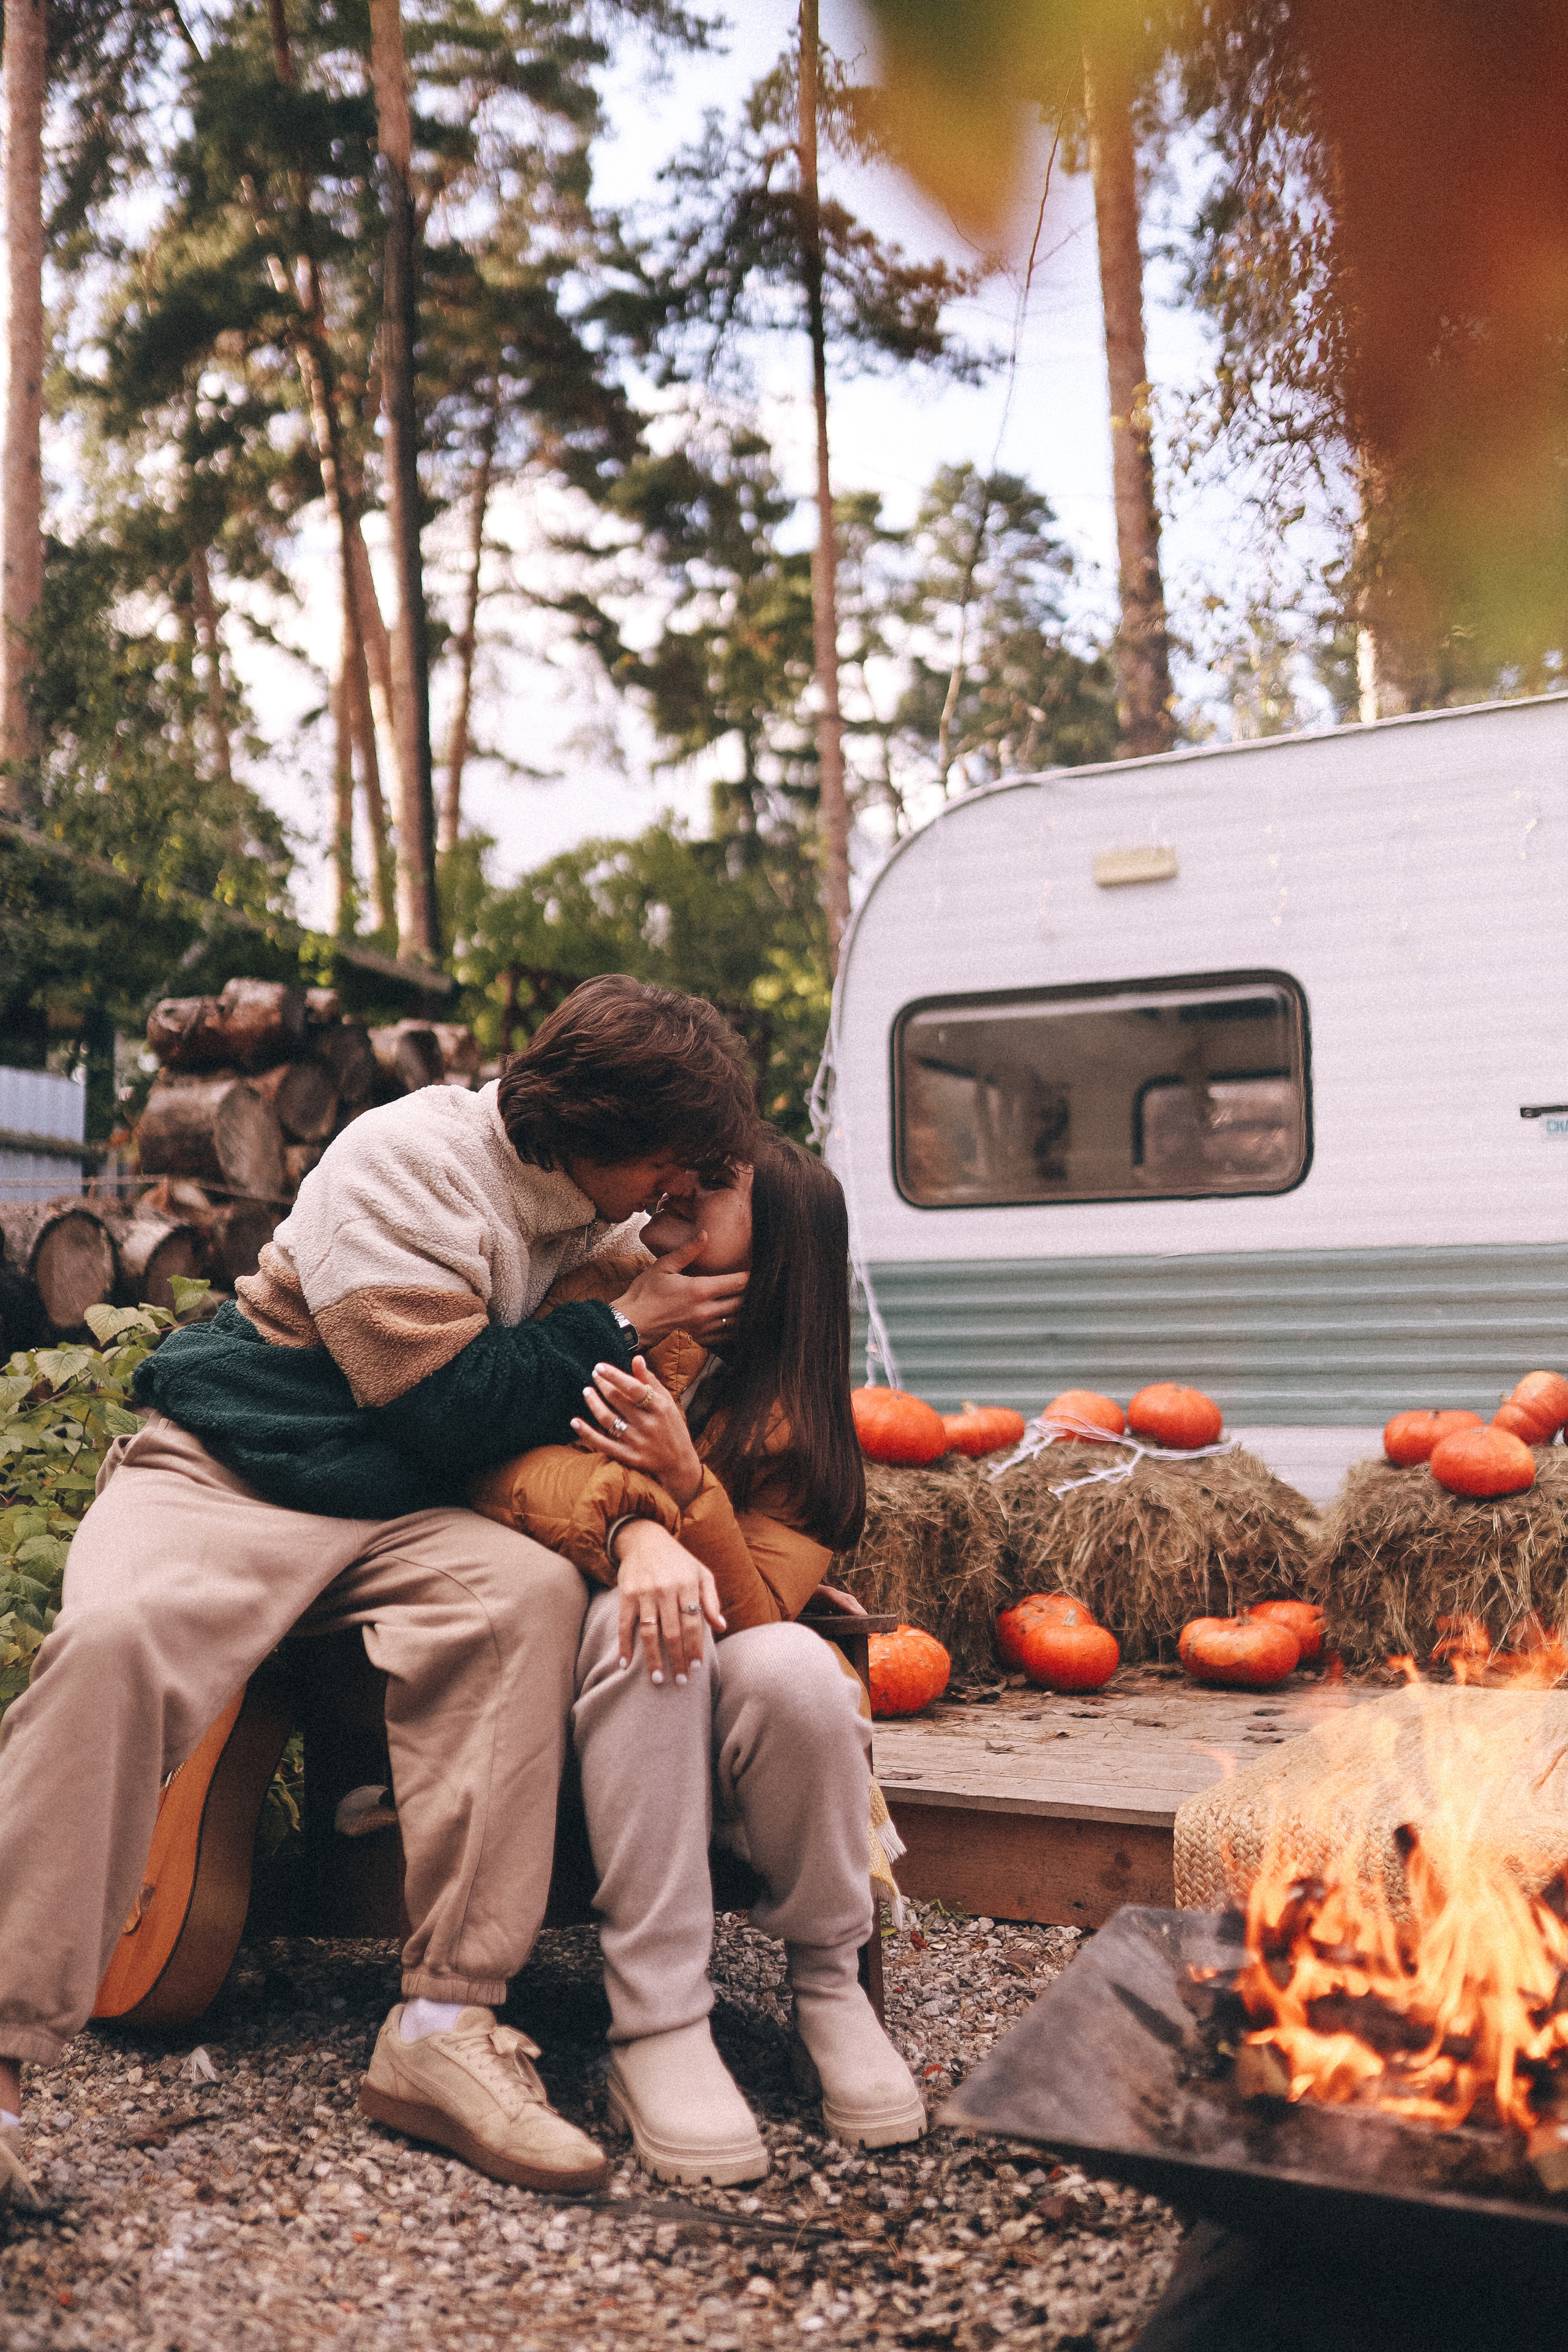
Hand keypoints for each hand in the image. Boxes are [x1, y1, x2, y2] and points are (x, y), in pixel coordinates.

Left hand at [574, 1356, 704, 1508]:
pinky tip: (574, 1421)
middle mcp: (648, 1424)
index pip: (634, 1388)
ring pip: (608, 1419)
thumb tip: (636, 1358)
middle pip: (618, 1401)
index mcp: (660, 1408)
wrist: (679, 1465)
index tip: (599, 1367)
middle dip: (603, 1385)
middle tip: (594, 1374)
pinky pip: (603, 1443)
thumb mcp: (668, 1402)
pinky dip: (587, 1432)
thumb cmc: (673, 1428)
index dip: (615, 1376)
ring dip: (594, 1404)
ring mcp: (637, 1442)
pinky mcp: (628, 1457)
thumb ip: (651, 1381)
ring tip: (587, 1391)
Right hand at [612, 1234, 745, 1346]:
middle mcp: (705, 1310)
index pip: (738, 1283)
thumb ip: (687, 1251)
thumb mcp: (664, 1266)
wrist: (632, 1322)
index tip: (755, 1268)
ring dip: (744, 1310)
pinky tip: (734, 1317)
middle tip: (756, 1283)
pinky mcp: (699, 1337)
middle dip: (751, 1292)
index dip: (750, 1275)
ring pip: (737, 1320)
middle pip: (742, 1302)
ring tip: (748, 1299)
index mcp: (699, 1290)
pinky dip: (734, 1326)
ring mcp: (703, 1326)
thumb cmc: (645, 1293)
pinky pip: (725, 1334)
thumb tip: (705, 1234)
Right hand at [614, 1519, 725, 1683]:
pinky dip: (624, 1645)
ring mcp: (645, 1592)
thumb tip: (721, 1627)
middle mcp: (666, 1589)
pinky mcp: (627, 1594)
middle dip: (677, 1659)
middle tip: (680, 1682)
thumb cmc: (678, 1560)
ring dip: (653, 1658)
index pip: (694, 1623)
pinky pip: (624, 1624)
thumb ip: (712, 1600)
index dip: (695, 1647)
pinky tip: (624, 1664)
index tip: (696, 1668)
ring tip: (658, 1679)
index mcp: (688, 1584)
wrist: (645, 1538)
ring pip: (649, 1632)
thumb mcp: (701, 1573)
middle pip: (673, 1632)